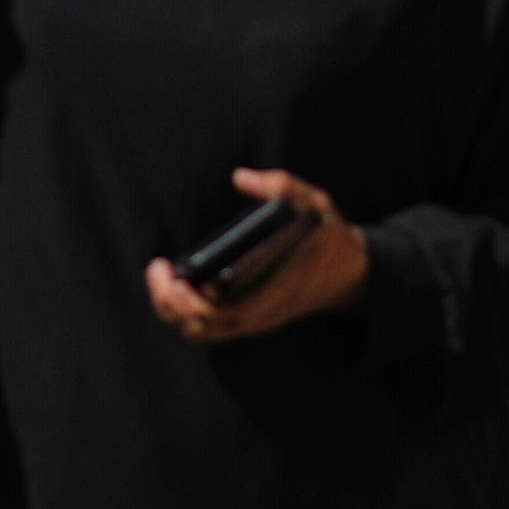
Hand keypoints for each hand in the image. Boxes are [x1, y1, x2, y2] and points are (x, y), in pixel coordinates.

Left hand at [146, 167, 370, 342]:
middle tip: (158, 269)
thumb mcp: (316, 204)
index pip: (222, 312)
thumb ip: (283, 187)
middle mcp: (260, 312)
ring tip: (163, 275)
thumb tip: (242, 177)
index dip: (190, 301)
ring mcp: (253, 320)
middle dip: (169, 303)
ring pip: (200, 332)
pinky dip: (186, 313)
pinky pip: (208, 327)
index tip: (173, 272)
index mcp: (274, 289)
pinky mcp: (248, 319)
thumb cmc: (328, 238)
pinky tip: (179, 283)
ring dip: (173, 310)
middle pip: (200, 327)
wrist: (350, 274)